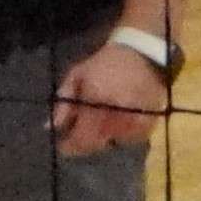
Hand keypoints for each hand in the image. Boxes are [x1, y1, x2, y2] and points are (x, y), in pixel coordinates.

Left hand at [50, 40, 166, 157]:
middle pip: (96, 143)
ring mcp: (135, 120)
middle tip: (75, 139)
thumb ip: (63, 102)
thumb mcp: (76, 76)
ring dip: (101, 138)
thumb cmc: (103, 64)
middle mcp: (117, 113)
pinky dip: (120, 135)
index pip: (81, 135)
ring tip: (96, 124)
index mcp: (96, 100)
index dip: (70, 145)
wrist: (141, 55)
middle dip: (83, 144)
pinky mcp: (149, 123)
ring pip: (112, 142)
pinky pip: (130, 139)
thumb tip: (51, 127)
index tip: (61, 146)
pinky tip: (114, 122)